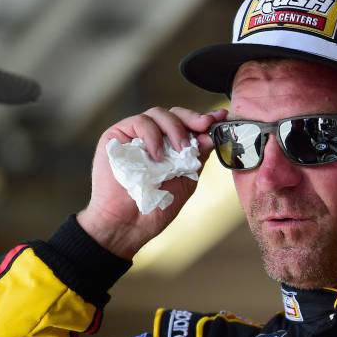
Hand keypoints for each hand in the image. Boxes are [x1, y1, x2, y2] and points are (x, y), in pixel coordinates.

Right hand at [77, 107, 226, 258]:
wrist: (130, 223)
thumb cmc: (156, 205)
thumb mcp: (186, 178)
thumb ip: (197, 156)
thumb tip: (211, 135)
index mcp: (169, 146)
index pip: (187, 124)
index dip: (204, 119)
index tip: (220, 117)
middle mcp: (153, 137)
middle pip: (174, 114)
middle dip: (193, 118)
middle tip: (205, 125)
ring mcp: (134, 135)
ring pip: (158, 113)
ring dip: (175, 128)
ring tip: (180, 149)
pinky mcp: (117, 135)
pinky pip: (140, 122)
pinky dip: (152, 136)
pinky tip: (157, 156)